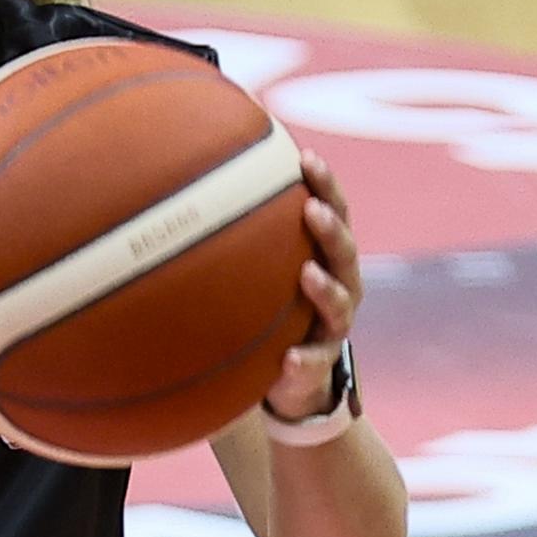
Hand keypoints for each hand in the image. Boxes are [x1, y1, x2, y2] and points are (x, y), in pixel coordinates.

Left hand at [264, 148, 362, 421]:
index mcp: (327, 258)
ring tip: (308, 274)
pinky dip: (303, 362)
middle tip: (312, 209)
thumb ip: (242, 233)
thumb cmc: (273, 307)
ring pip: (339, 306)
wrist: (292, 377)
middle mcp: (340, 288)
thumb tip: (192, 180)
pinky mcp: (319, 367)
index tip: (306, 159)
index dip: (325, 185)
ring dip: (326, 289)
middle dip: (331, 229)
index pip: (334, 212)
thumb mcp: (261, 270)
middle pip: (344, 252)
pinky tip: (290, 359)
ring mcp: (333, 328)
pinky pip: (314, 364)